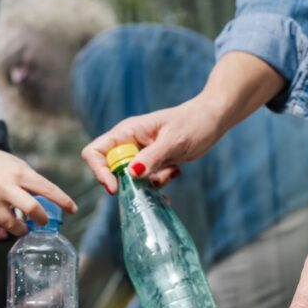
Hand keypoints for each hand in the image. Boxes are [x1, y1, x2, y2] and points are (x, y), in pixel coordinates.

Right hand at [0, 137, 76, 236]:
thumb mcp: (13, 163)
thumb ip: (29, 179)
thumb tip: (47, 197)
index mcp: (19, 172)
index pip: (47, 189)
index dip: (63, 201)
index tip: (73, 210)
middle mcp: (6, 186)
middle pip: (33, 210)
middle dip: (42, 220)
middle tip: (43, 222)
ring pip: (13, 225)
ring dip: (22, 229)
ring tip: (24, 227)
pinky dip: (3, 222)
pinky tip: (1, 215)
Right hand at [81, 96, 228, 192]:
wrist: (212, 119)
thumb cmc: (194, 122)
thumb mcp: (174, 141)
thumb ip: (152, 157)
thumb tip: (131, 174)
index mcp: (127, 132)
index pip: (95, 152)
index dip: (100, 172)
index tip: (116, 187)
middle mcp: (128, 143)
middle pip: (110, 170)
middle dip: (129, 183)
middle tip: (153, 181)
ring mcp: (139, 154)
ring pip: (130, 180)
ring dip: (148, 185)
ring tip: (171, 172)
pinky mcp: (151, 163)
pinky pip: (145, 181)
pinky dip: (158, 184)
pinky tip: (175, 173)